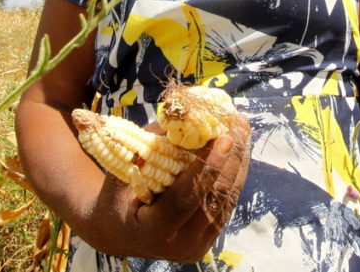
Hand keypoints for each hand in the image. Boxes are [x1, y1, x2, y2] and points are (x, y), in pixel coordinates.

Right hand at [88, 113, 250, 262]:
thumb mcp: (123, 172)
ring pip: (227, 199)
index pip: (187, 198)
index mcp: (153, 232)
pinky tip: (238, 149)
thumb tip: (184, 115)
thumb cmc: (117, 197)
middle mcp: (180, 245)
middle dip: (231, 157)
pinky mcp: (209, 238)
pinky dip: (234, 173)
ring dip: (238, 162)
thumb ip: (152, 146)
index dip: (207, 167)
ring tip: (242, 129)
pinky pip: (227, 202)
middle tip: (238, 123)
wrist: (120, 232)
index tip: (223, 137)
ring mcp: (198, 244)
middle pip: (214, 198)